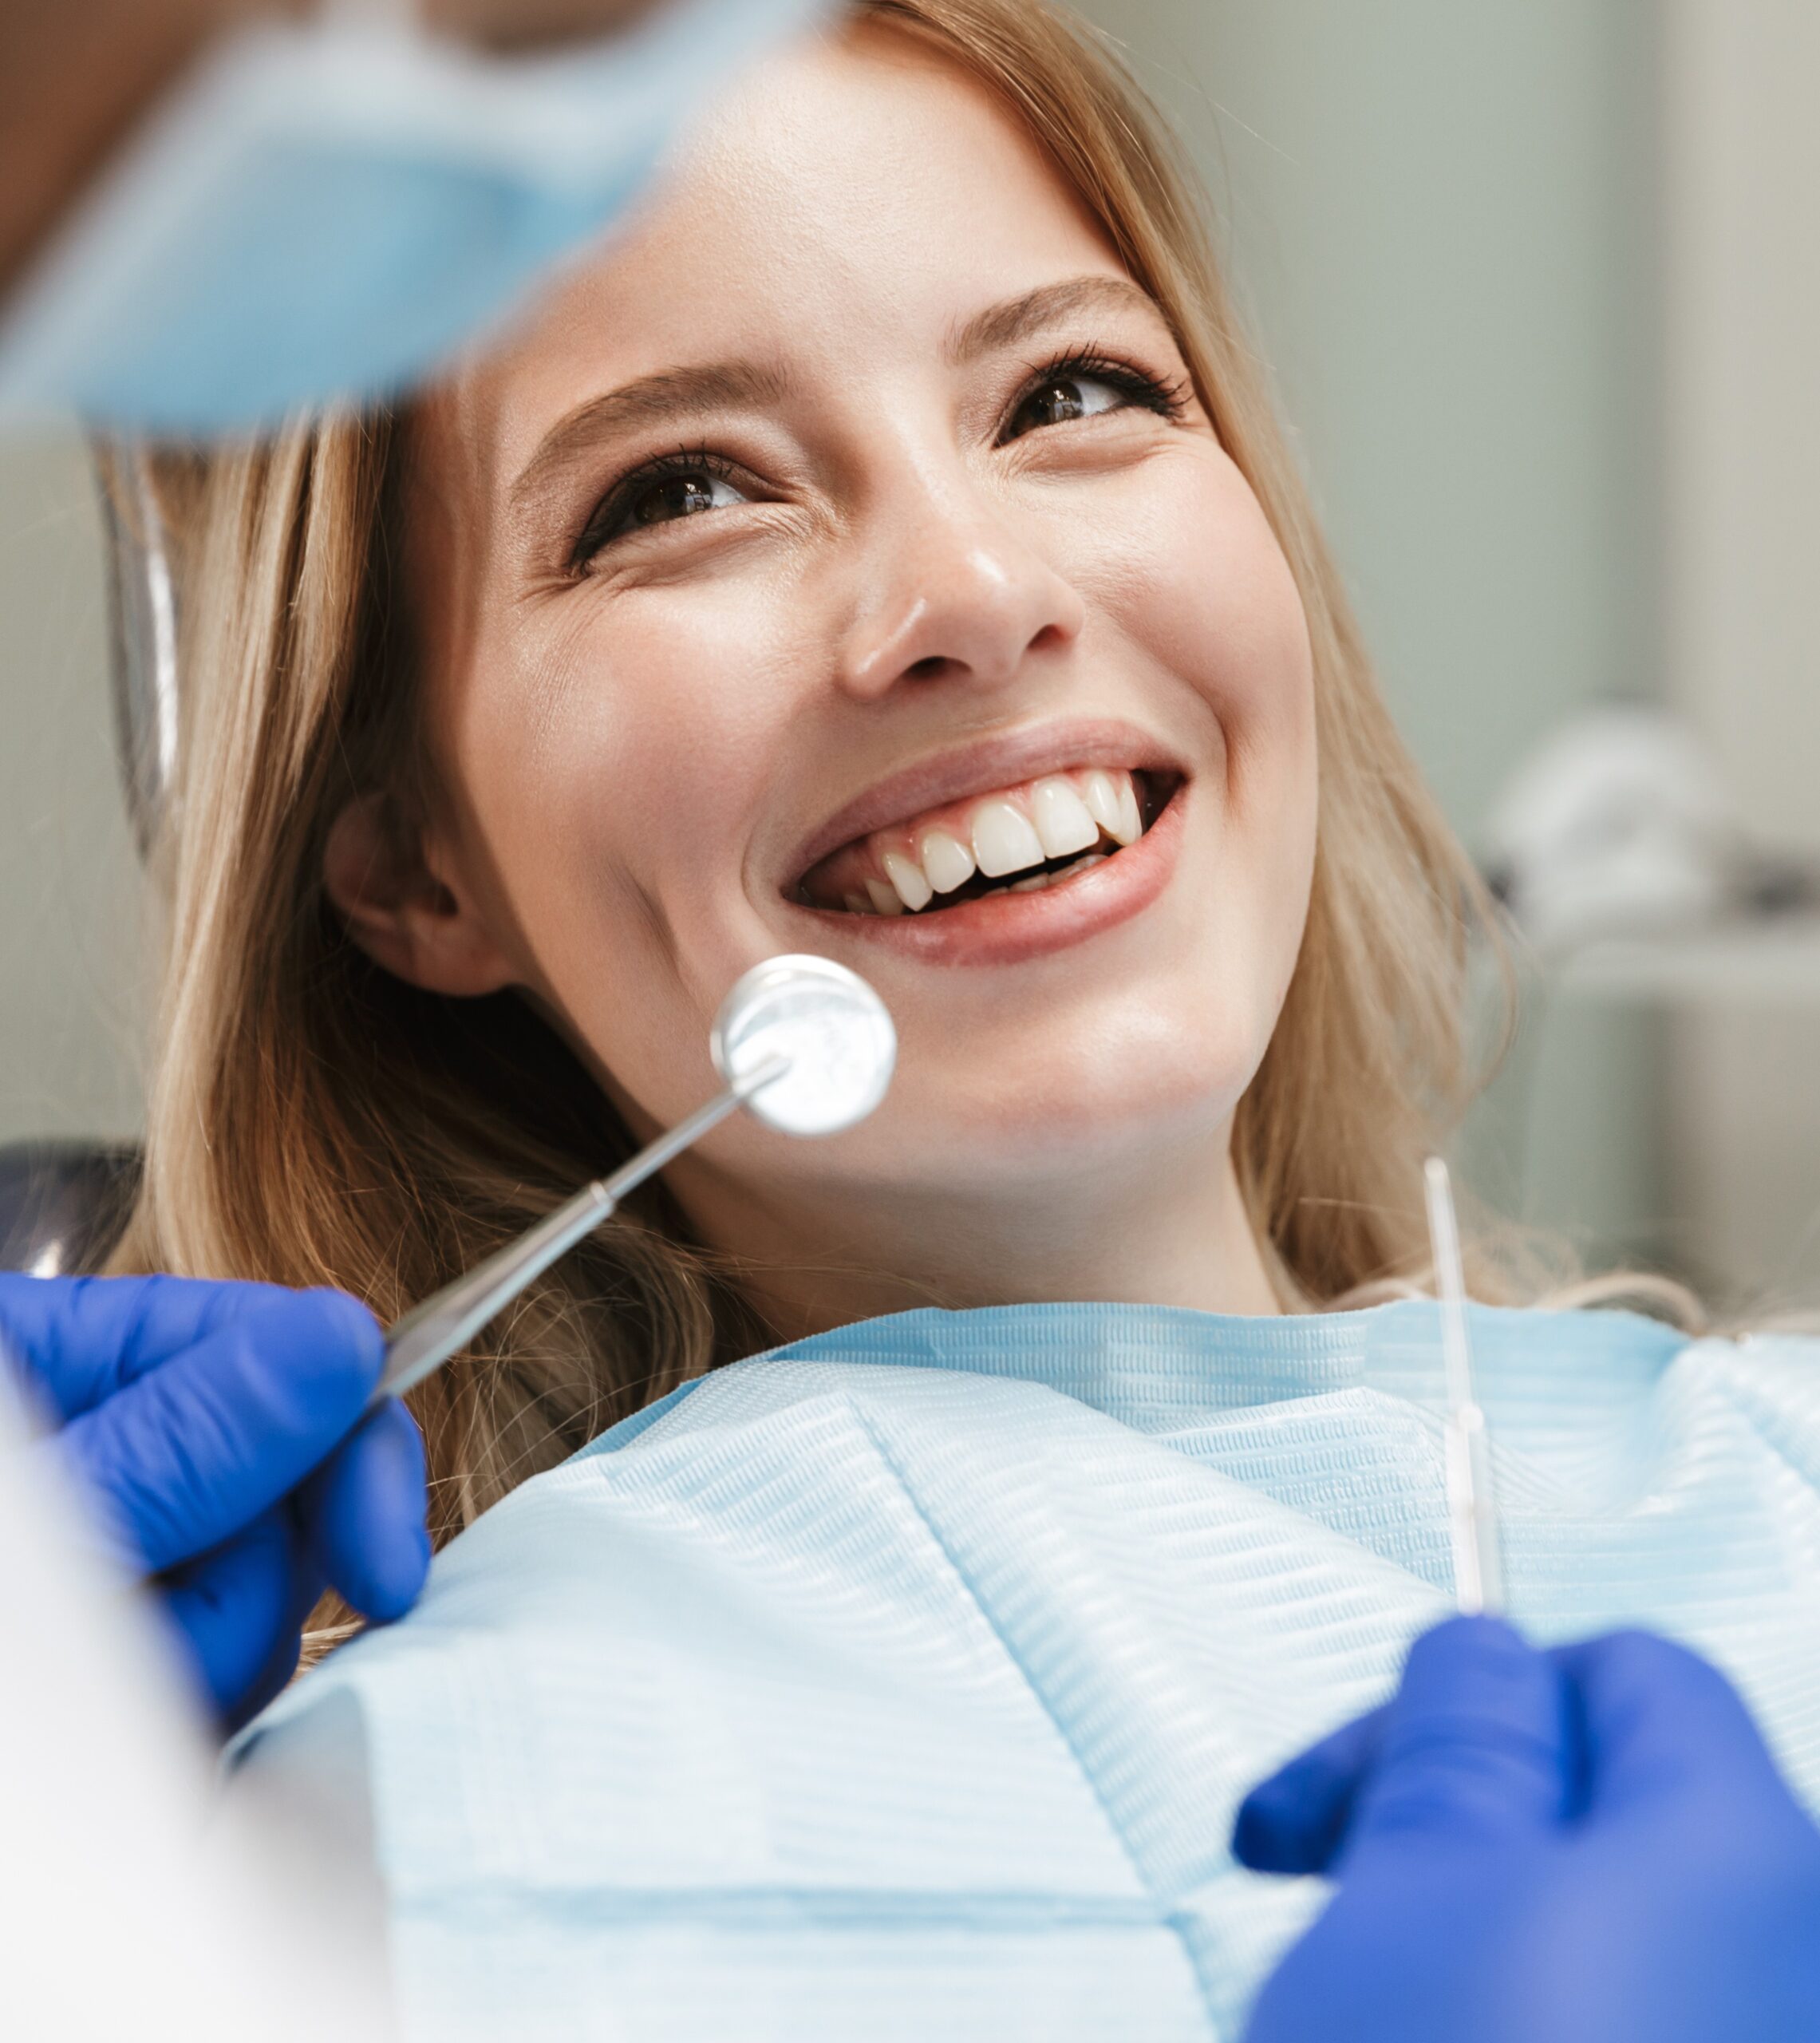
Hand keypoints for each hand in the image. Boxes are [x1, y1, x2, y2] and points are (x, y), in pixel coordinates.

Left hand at [0, 1273, 429, 1729]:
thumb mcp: (42, 1517)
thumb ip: (184, 1442)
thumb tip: (347, 1338)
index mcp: (70, 1355)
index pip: (280, 1349)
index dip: (357, 1448)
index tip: (388, 1570)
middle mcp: (111, 1439)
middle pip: (284, 1487)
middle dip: (247, 1589)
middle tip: (157, 1660)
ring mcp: (122, 1544)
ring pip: (257, 1598)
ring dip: (201, 1667)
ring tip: (91, 1701)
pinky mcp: (125, 1640)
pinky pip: (218, 1670)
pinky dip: (183, 1715)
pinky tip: (113, 1728)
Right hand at [1234, 1616, 1819, 2042]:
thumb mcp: (1415, 1879)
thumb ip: (1459, 1732)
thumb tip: (1483, 1653)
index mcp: (1744, 1845)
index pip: (1624, 1668)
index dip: (1462, 1696)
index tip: (1342, 1777)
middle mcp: (1792, 1949)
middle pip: (1607, 1804)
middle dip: (1439, 1819)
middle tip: (1304, 1877)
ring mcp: (1755, 2027)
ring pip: (1596, 1928)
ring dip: (1457, 1931)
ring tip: (1355, 1997)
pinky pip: (1616, 2015)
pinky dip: (1509, 2015)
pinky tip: (1418, 2037)